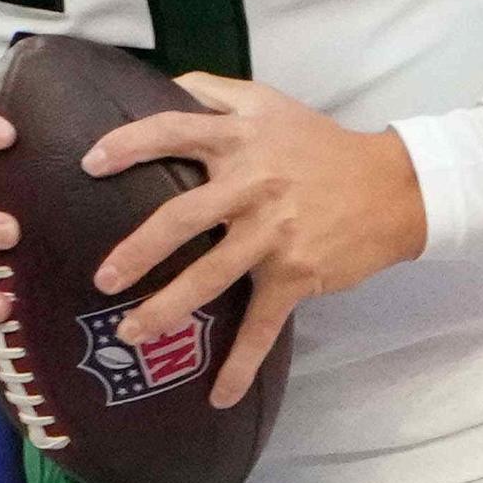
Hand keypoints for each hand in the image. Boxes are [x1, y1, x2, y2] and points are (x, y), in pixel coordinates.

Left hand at [84, 74, 428, 409]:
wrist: (392, 186)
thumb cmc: (320, 145)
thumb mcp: (270, 102)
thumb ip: (216, 91)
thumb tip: (166, 85)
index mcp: (240, 139)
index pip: (174, 131)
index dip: (129, 144)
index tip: (90, 164)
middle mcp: (252, 185)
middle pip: (181, 216)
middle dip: (137, 251)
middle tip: (101, 278)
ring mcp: (273, 234)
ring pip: (211, 276)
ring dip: (166, 309)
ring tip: (129, 332)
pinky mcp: (295, 274)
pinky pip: (261, 326)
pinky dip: (240, 365)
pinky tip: (217, 397)